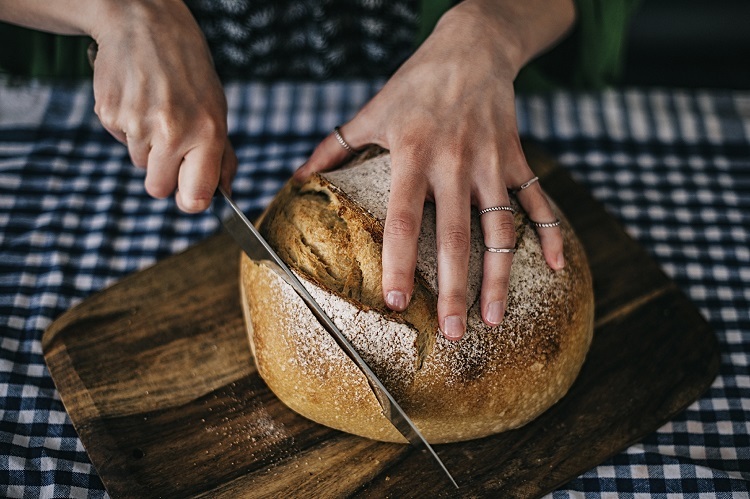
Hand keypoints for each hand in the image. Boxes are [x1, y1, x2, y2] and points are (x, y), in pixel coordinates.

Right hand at [90, 0, 235, 211]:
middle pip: (157, 189)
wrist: (146, 24)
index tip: (190, 195)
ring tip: (156, 109)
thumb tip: (223, 194)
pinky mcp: (110, 114)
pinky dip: (127, 127)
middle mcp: (172, 132)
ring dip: (146, 146)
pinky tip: (137, 99)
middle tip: (171, 144)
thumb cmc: (190, 72)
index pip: (195, 197)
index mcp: (206, 133)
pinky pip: (119, 140)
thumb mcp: (217, 109)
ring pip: (139, 163)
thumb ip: (222, 155)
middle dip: (164, 175)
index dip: (191, 201)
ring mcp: (137, 124)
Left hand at [294, 0, 573, 339]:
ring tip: (496, 318)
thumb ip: (334, 147)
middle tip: (453, 333)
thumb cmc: (415, 84)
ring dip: (501, 277)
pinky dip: (550, 232)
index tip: (394, 301)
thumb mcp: (371, 111)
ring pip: (500, 229)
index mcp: (413, 153)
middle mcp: (455, 163)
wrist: (472, 46)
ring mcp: (492, 163)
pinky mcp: (517, 159)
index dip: (398, 261)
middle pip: (456, 236)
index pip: (403, 217)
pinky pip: (538, 200)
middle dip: (455, 289)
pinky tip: (556, 267)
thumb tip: (296, 178)